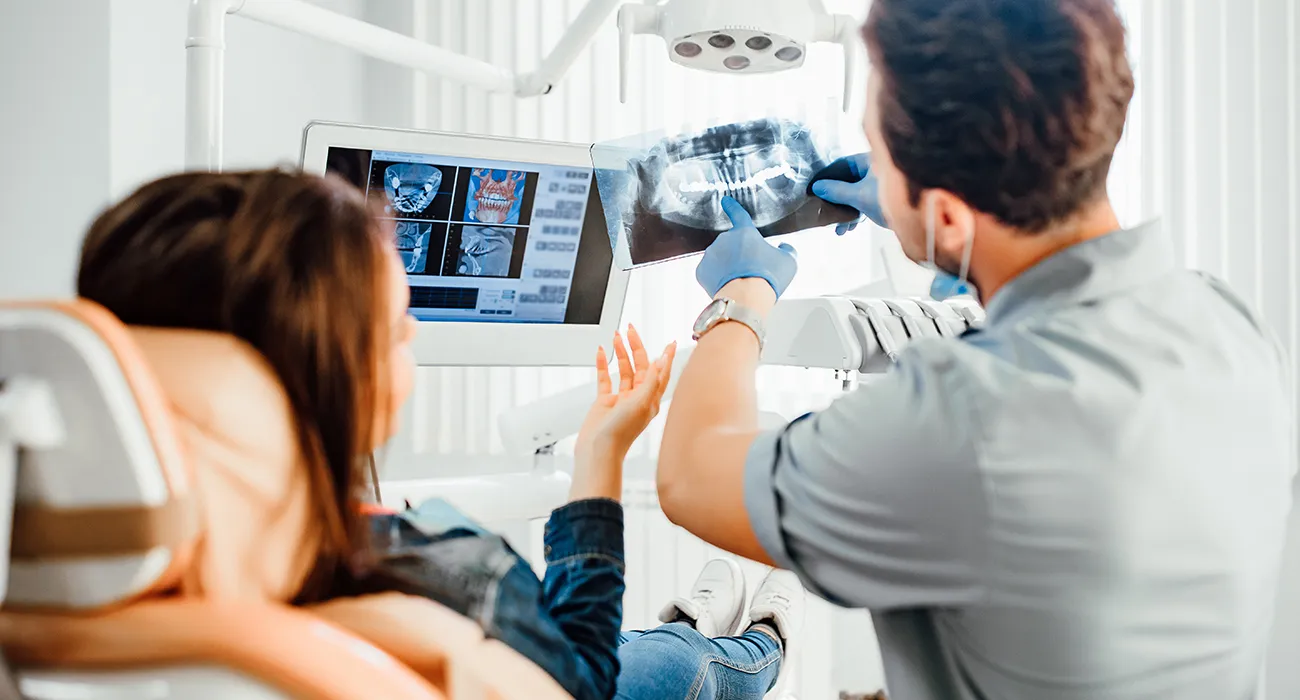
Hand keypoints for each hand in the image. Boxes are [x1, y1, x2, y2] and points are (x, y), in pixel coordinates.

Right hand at [575, 325, 675, 473]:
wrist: (598, 450)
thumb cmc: (621, 432)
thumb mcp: (640, 403)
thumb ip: (651, 381)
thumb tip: (660, 361)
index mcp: (650, 399)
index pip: (661, 373)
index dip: (666, 357)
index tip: (670, 342)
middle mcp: (637, 398)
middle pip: (640, 366)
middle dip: (636, 347)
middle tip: (631, 330)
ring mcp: (621, 399)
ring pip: (623, 370)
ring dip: (620, 353)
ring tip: (616, 338)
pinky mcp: (605, 402)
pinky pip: (605, 379)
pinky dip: (603, 365)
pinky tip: (601, 353)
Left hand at [695, 197, 797, 298]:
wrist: (746, 298)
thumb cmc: (768, 278)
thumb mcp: (788, 261)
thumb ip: (787, 250)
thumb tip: (784, 247)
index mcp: (744, 232)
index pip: (738, 214)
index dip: (732, 207)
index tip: (725, 201)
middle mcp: (724, 239)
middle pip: (732, 245)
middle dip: (739, 254)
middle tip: (751, 271)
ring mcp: (710, 255)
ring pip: (720, 258)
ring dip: (728, 266)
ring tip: (740, 282)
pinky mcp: (701, 271)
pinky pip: (710, 272)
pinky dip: (717, 278)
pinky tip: (728, 286)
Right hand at [810, 152, 887, 234]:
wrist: (922, 218)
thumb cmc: (892, 199)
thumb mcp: (859, 196)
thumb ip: (837, 191)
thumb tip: (817, 187)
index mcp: (870, 161)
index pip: (842, 164)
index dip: (827, 176)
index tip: (814, 188)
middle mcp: (876, 169)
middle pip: (848, 181)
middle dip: (835, 199)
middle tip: (824, 210)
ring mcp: (881, 184)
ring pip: (856, 194)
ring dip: (846, 211)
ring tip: (838, 228)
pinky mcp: (885, 198)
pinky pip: (865, 203)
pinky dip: (857, 214)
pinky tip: (851, 228)